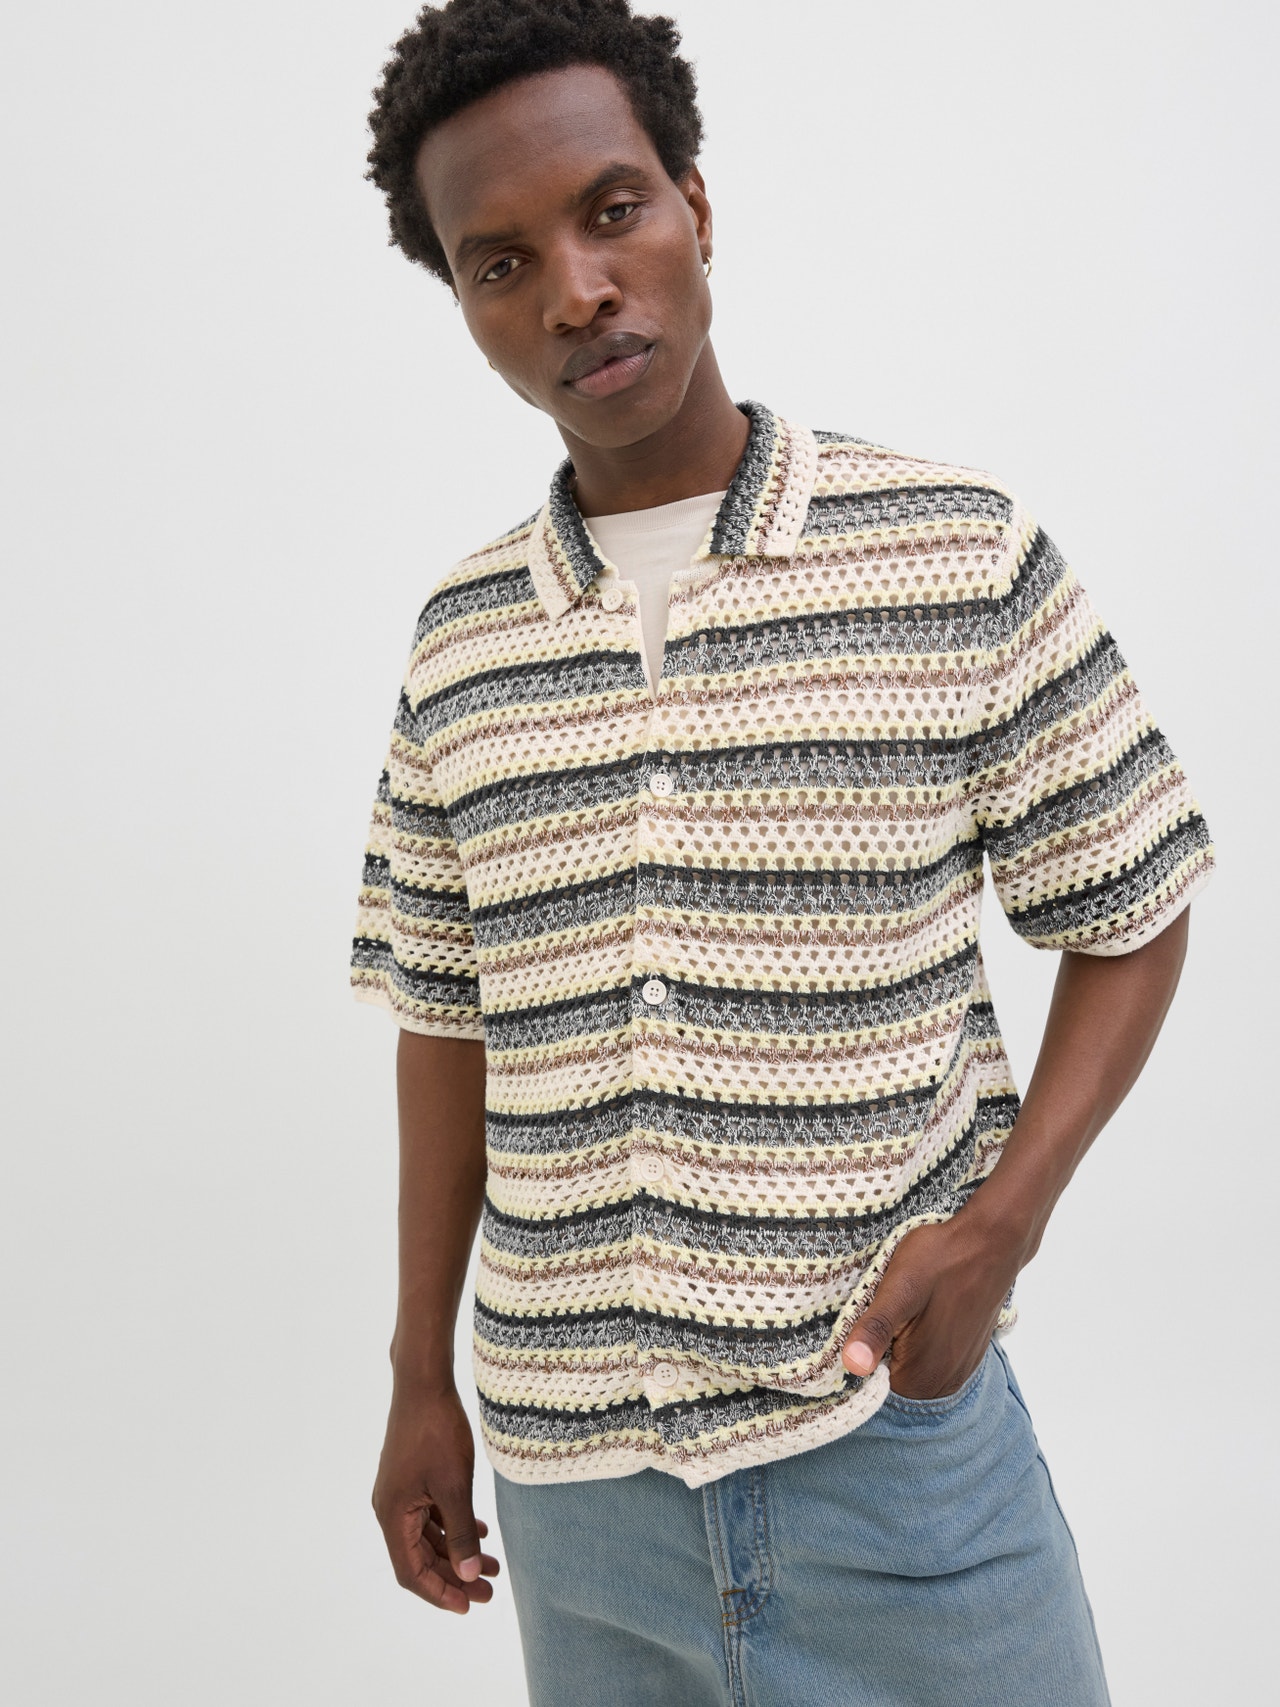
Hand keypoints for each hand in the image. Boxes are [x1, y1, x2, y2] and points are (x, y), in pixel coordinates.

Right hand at [372, 1384, 500, 1613]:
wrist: (424, 1382)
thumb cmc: (436, 1431)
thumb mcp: (455, 1486)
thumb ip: (462, 1534)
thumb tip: (469, 1575)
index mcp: (392, 1515)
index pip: (412, 1572)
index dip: (440, 1593)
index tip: (470, 1606)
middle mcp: (390, 1508)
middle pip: (421, 1558)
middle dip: (455, 1576)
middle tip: (490, 1590)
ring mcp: (401, 1492)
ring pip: (429, 1536)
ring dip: (458, 1552)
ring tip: (493, 1565)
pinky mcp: (412, 1478)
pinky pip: (431, 1514)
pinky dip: (454, 1527)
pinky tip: (481, 1531)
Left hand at [839, 1214, 1020, 1398]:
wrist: (990, 1242)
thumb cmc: (941, 1260)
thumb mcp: (898, 1288)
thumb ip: (874, 1329)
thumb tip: (851, 1365)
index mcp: (919, 1379)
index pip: (868, 1383)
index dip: (861, 1350)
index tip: (870, 1318)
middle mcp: (942, 1387)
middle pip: (890, 1375)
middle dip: (883, 1346)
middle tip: (893, 1307)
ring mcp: (958, 1372)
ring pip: (909, 1365)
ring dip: (902, 1341)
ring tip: (912, 1307)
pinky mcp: (967, 1356)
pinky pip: (930, 1357)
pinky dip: (922, 1338)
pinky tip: (928, 1310)